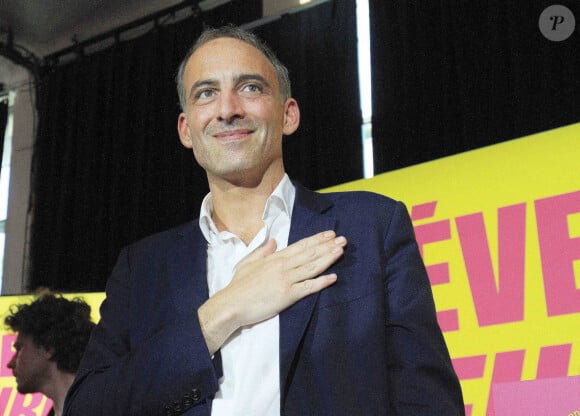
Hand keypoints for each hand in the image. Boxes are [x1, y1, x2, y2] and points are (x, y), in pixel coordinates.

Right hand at [198, 230, 346, 353]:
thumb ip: (263, 251)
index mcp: (274, 258)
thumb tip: (273, 240)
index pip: (300, 246)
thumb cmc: (238, 286)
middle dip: (327, 246)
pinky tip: (333, 277)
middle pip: (310, 254)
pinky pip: (308, 287)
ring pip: (312, 267)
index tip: (329, 234)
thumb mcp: (248, 262)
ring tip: (340, 252)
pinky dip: (321, 282)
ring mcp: (286, 280)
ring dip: (328, 259)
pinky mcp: (288, 295)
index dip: (316, 240)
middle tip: (343, 240)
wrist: (232, 304)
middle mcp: (283, 266)